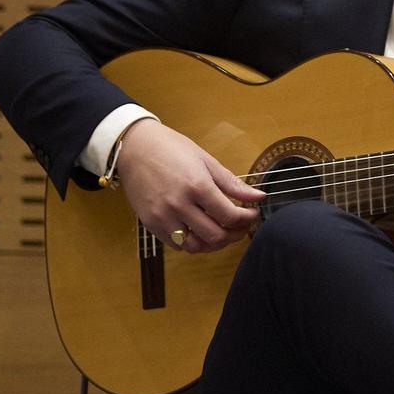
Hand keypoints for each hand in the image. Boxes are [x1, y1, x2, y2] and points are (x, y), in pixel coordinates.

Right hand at [114, 120, 265, 253]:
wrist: (134, 147)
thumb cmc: (172, 149)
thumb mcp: (206, 161)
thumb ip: (232, 183)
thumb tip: (258, 197)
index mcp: (197, 186)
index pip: (230, 216)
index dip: (247, 219)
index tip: (253, 214)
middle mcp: (179, 204)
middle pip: (215, 236)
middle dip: (235, 235)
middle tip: (242, 226)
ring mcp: (162, 216)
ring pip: (195, 246)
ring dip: (214, 244)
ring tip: (223, 232)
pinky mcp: (150, 223)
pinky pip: (176, 245)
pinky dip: (193, 243)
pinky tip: (201, 231)